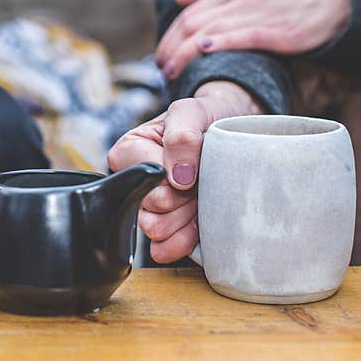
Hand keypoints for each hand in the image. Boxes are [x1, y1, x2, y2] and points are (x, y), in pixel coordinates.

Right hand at [107, 81, 261, 262]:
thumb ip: (181, 135)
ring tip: (200, 199)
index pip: (143, 178)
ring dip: (185, 218)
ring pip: (157, 230)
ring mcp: (150, 208)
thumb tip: (179, 177)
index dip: (172, 177)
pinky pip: (164, 248)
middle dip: (182, 198)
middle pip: (151, 208)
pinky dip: (184, 241)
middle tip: (200, 182)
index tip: (192, 168)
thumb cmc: (205, 118)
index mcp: (129, 151)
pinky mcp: (167, 229)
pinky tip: (198, 228)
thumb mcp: (192, 111)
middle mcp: (134, 182)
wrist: (232, 131)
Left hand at [155, 0, 350, 79]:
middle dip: (171, 48)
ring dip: (185, 52)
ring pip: (210, 29)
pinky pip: (243, 35)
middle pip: (192, 22)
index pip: (189, 12)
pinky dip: (221, 41)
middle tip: (161, 69)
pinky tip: (203, 51)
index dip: (170, 36)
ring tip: (172, 72)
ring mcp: (258, 12)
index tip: (160, 57)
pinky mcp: (277, 29)